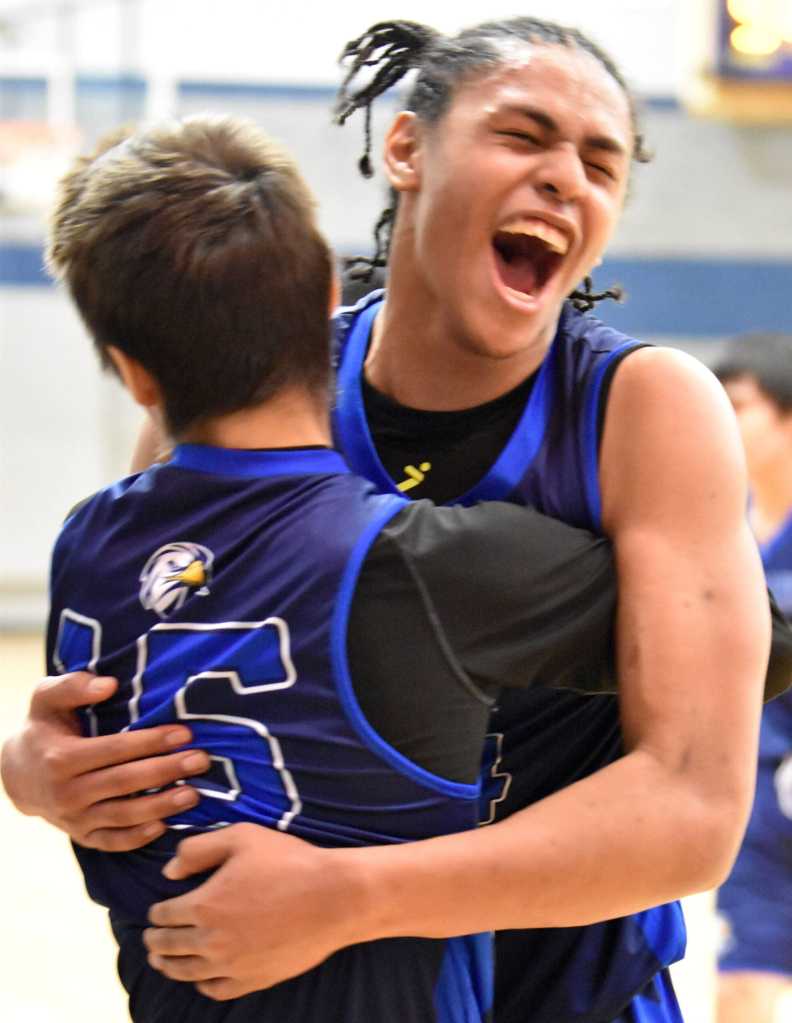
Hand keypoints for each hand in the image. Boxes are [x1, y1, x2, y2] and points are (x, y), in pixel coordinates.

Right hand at [1, 672, 209, 849]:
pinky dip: (137, 838)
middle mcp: (66, 793)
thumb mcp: (47, 698)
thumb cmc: (44, 727)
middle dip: (166, 771)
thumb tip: (108, 685)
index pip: (114, 750)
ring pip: (122, 816)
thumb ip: (73, 686)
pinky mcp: (81, 835)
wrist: (18, 773)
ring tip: (194, 794)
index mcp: (61, 758)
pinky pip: (111, 842)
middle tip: (200, 760)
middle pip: (124, 782)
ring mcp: (73, 819)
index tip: (184, 733)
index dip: (151, 741)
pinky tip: (165, 826)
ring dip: (161, 807)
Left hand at [145, 823, 367, 998]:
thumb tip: (169, 873)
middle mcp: (211, 941)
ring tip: (162, 961)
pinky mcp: (252, 979)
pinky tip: (200, 975)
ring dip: (168, 966)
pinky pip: (215, 989)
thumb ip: (197, 850)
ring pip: (185, 972)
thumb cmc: (289, 861)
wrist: (333, 897)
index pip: (163, 915)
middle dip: (154, 941)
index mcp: (204, 905)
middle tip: (150, 937)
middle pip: (168, 947)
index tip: (155, 910)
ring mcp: (231, 965)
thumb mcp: (241, 837)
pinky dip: (201, 983)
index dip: (155, 912)